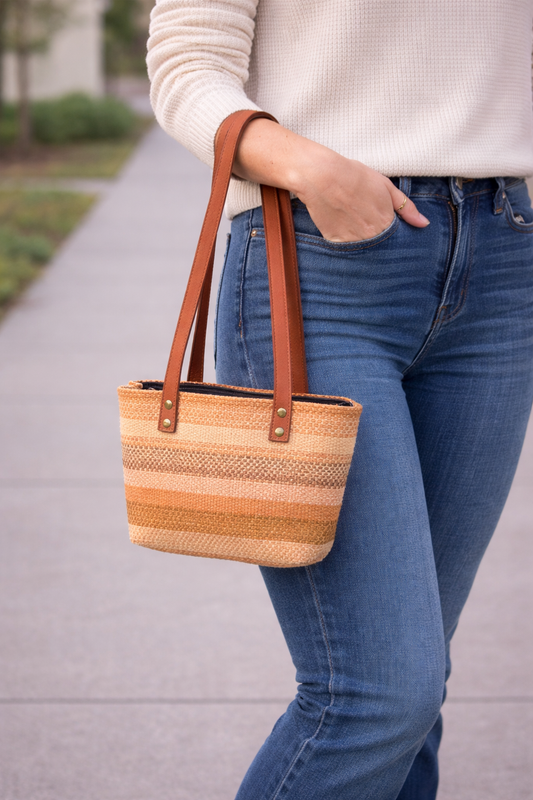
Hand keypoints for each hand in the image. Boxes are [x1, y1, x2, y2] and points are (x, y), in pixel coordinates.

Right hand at [233, 119, 428, 241]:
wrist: (322, 176)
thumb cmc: (354, 176)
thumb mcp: (385, 186)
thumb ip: (407, 207)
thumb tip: (424, 224)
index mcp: (387, 222)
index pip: (397, 238)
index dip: (393, 232)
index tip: (386, 226)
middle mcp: (372, 236)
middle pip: (381, 246)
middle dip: (379, 239)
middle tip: (367, 222)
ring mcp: (354, 241)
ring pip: (365, 249)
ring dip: (363, 241)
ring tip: (354, 222)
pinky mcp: (337, 242)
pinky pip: (347, 248)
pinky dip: (348, 241)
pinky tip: (343, 224)